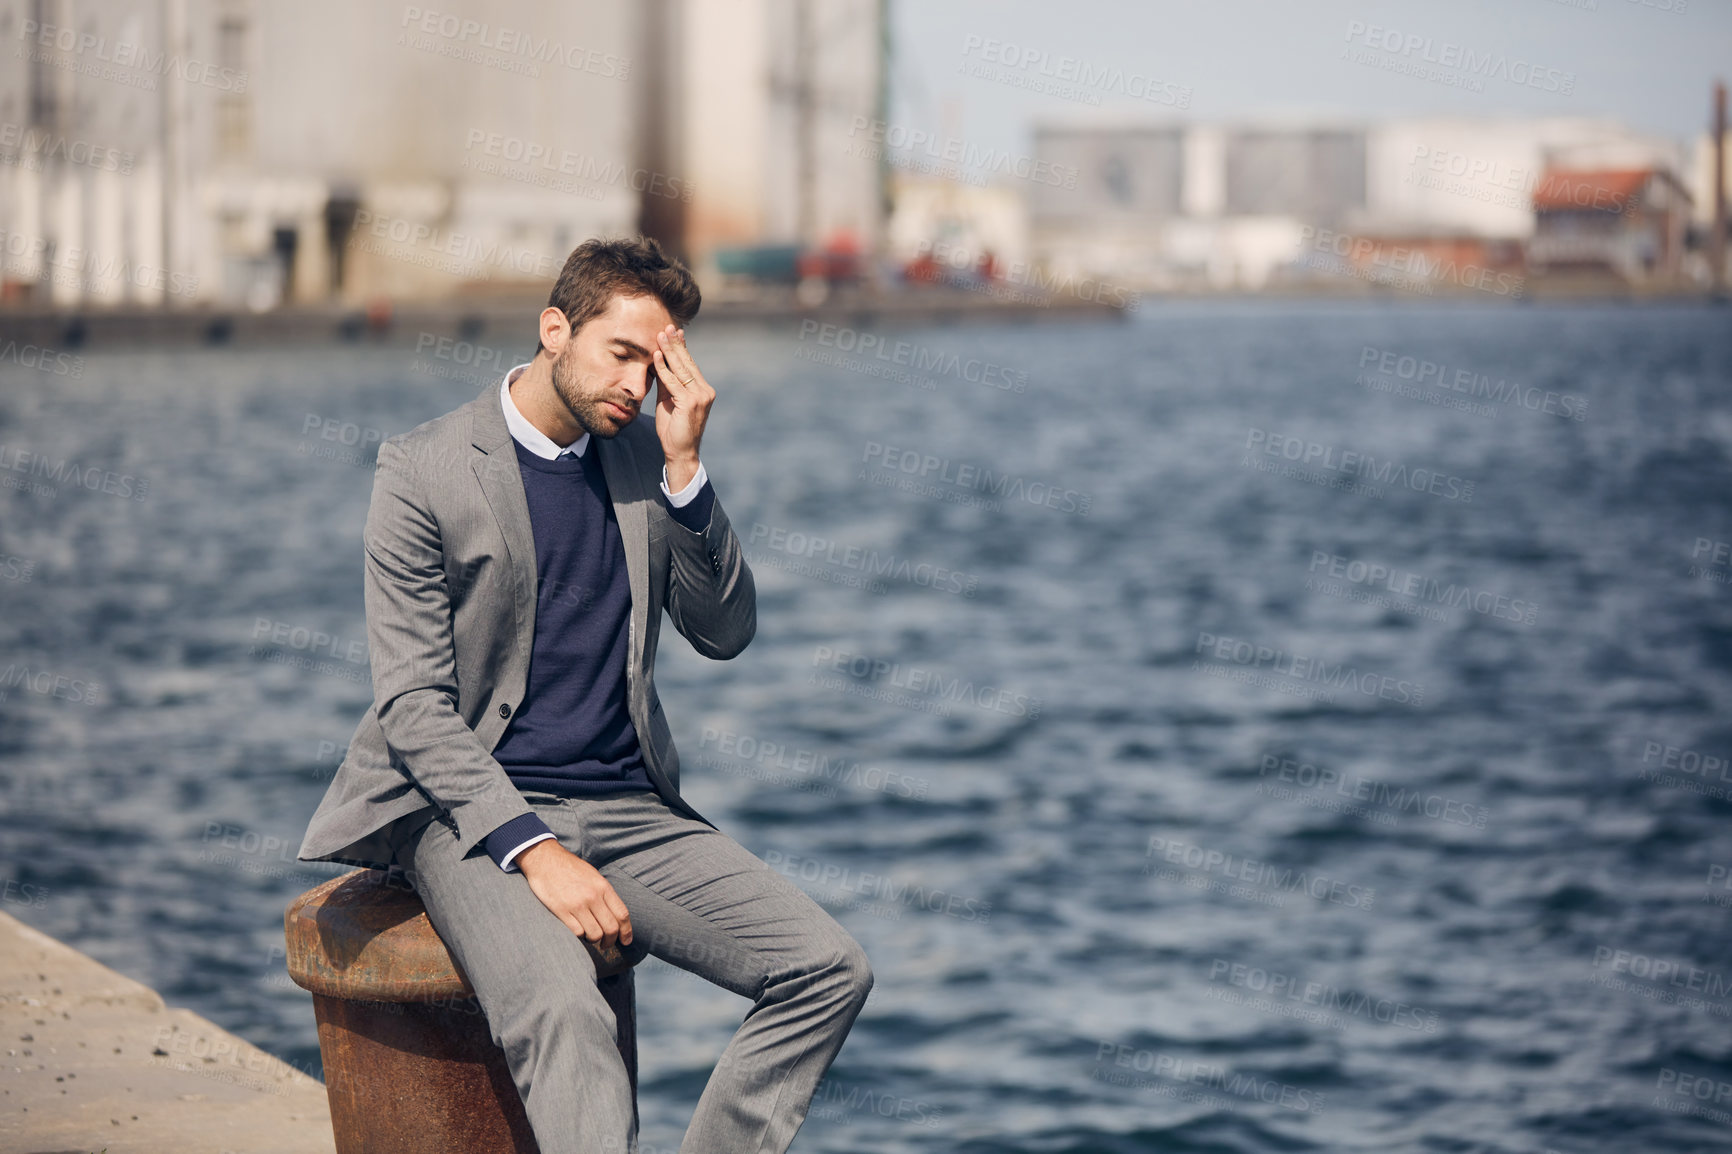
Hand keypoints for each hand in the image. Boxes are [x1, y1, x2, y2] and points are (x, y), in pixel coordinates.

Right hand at [516, 839, 632, 951]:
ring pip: (595, 934)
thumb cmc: (571, 868)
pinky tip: (577, 932)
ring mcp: (577, 904)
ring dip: (593, 940)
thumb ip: (604, 893)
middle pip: (611, 928)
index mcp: (603, 887)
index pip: (622, 914)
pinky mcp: (561, 911)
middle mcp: (593, 896)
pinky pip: (577, 933)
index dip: (626, 931)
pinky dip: (579, 936)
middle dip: (610, 941)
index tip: (626, 941)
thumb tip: (615, 915)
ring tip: (589, 937)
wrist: (545, 859)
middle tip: (606, 945)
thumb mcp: (594, 876)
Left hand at [651, 324, 713, 491]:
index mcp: (702, 390)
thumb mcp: (669, 401)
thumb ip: (667, 384)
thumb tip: (659, 363)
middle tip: (667, 326)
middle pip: (687, 363)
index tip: (675, 332)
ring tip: (659, 335)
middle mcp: (705, 391)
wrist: (681, 452)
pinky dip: (664, 369)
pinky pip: (674, 382)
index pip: (690, 364)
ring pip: (681, 369)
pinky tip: (657, 356)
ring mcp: (700, 397)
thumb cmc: (674, 429)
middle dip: (675, 344)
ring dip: (669, 351)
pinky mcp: (690, 403)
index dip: (682, 347)